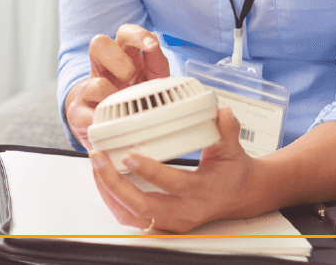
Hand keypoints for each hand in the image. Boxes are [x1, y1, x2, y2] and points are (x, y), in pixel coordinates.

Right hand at [66, 24, 168, 149]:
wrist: (115, 129)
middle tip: (131, 78)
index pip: (125, 34)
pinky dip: (100, 121)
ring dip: (114, 98)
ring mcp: (87, 90)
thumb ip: (157, 65)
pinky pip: (83, 114)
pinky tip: (112, 126)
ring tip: (125, 110)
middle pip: (98, 44)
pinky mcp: (77, 113)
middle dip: (118, 59)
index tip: (152, 45)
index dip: (137, 35)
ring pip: (94, 84)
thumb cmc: (137, 101)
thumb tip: (155, 47)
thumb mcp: (153, 82)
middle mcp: (102, 69)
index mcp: (124, 58)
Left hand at [89, 107, 256, 232]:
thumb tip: (222, 112)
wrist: (239, 196)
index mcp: (202, 191)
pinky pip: (132, 218)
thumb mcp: (233, 150)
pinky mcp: (163, 223)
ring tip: (96, 166)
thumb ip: (227, 131)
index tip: (129, 155)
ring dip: (109, 193)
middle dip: (115, 183)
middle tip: (99, 158)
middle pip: (143, 206)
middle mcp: (185, 211)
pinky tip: (104, 180)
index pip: (173, 184)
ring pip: (132, 215)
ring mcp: (172, 220)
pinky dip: (113, 201)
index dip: (149, 171)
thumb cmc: (232, 173)